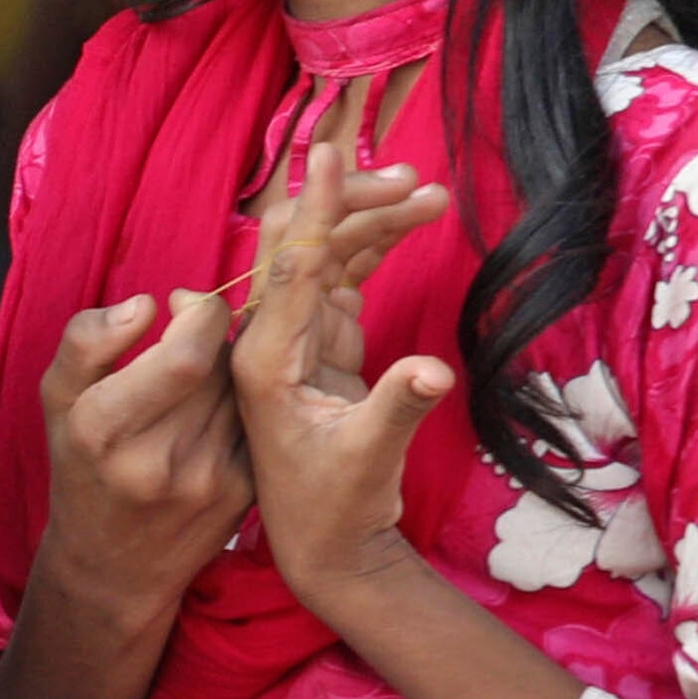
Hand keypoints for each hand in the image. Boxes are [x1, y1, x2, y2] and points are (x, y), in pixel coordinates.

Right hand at [30, 284, 255, 620]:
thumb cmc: (82, 468)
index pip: (187, 354)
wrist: (113, 566)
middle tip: (187, 347)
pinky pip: (258, 420)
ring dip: (229, 372)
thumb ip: (86, 341)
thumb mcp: (57, 402)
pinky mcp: (245, 494)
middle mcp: (157, 460)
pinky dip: (243, 406)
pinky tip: (215, 418)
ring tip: (197, 387)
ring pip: (245, 388)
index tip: (183, 307)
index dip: (199, 312)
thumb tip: (146, 305)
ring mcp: (208, 481)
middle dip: (210, 339)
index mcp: (102, 429)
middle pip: (220, 363)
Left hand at [229, 71, 456, 609]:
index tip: (330, 152)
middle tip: (418, 181)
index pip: (289, 267)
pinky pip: (345, 275)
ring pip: (330, 255)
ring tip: (433, 196)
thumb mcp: (370, 462)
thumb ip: (396, 410)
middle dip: (355, 205)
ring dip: (375, 221)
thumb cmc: (337, 509)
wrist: (327, 545)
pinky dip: (378, 245)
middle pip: (305, 246)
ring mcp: (296, 337)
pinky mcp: (322, 342)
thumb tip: (433, 370)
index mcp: (263, 359)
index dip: (316, 209)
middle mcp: (269, 338)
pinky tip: (415, 218)